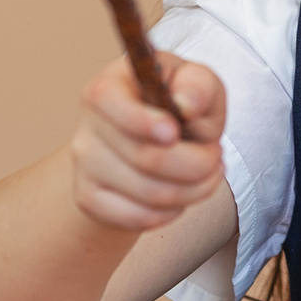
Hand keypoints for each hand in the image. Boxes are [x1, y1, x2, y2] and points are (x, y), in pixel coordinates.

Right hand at [68, 52, 223, 233]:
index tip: (174, 133)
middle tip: (215, 155)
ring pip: (147, 192)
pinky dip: (172, 211)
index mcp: (108, 86)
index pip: (108, 102)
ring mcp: (84, 165)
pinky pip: (137, 217)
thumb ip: (198, 84)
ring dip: (193, 189)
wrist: (154, 144)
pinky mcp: (89, 199)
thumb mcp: (197, 83)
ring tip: (208, 174)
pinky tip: (183, 194)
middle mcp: (88, 125)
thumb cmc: (177, 107)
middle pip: (142, 156)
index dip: (142, 121)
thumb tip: (187, 104)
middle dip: (195, 162)